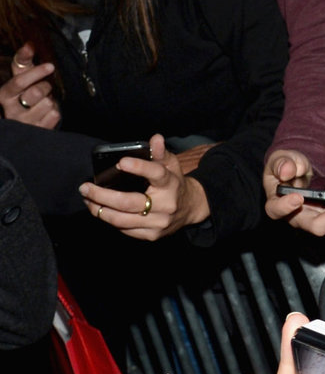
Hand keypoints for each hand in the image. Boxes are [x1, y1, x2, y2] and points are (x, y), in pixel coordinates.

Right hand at [2, 45, 58, 127]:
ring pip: (48, 105)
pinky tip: (46, 113)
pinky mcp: (37, 131)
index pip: (18, 82)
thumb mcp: (21, 76)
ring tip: (43, 102)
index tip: (50, 66)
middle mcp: (10, 111)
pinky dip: (55, 112)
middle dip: (45, 88)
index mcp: (3, 95)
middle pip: (37, 93)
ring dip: (50, 101)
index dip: (35, 73)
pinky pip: (54, 116)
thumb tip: (30, 44)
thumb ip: (23, 60)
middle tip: (44, 89)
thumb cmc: (24, 92)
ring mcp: (24, 124)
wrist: (28, 119)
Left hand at [79, 134, 209, 240]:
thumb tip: (155, 138)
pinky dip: (109, 219)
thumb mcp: (171, 165)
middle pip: (128, 202)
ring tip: (87, 199)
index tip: (121, 162)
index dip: (139, 168)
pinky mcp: (151, 235)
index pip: (156, 174)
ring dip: (99, 210)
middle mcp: (166, 205)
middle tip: (85, 188)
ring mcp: (158, 223)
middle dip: (101, 195)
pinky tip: (100, 210)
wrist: (190, 208)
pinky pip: (124, 229)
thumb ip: (160, 152)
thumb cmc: (173, 183)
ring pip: (121, 220)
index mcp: (171, 184)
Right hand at [263, 149, 324, 235]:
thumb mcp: (279, 159)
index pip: (278, 211)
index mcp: (278, 204)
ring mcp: (320, 216)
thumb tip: (288, 171)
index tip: (296, 197)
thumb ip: (281, 163)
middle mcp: (300, 216)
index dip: (286, 207)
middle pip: (319, 226)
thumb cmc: (286, 167)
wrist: (299, 171)